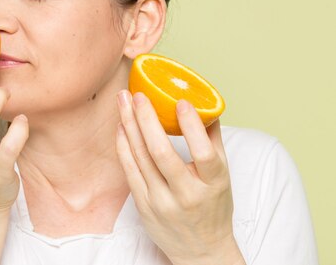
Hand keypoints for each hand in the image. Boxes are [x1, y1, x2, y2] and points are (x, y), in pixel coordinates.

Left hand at [115, 91, 244, 264]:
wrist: (201, 250)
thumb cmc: (213, 207)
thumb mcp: (222, 176)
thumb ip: (213, 141)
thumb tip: (204, 105)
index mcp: (212, 184)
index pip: (203, 153)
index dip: (191, 126)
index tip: (180, 101)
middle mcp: (186, 194)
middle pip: (161, 153)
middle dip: (146, 119)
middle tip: (138, 95)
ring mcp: (161, 202)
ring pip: (140, 158)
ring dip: (130, 126)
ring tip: (124, 102)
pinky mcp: (143, 206)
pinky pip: (129, 170)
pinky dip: (124, 146)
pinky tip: (122, 127)